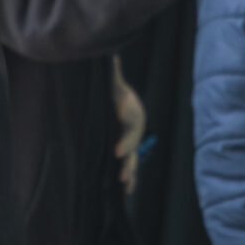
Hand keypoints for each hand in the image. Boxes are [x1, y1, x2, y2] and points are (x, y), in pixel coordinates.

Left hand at [110, 56, 145, 195]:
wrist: (115, 96)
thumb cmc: (113, 88)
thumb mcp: (112, 80)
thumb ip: (112, 71)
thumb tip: (111, 54)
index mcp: (132, 113)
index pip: (132, 130)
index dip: (126, 142)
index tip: (117, 153)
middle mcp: (133, 128)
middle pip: (134, 146)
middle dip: (128, 160)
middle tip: (121, 173)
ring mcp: (129, 139)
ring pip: (132, 158)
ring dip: (129, 172)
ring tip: (126, 186)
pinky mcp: (123, 147)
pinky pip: (127, 162)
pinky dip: (128, 176)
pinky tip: (126, 191)